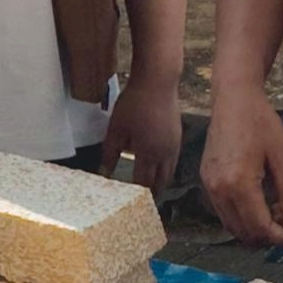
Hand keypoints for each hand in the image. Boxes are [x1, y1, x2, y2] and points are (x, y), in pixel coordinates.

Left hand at [103, 75, 183, 194]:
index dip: (136, 195)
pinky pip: (173, 160)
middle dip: (151, 193)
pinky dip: (166, 168)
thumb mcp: (116, 128)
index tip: (127, 202)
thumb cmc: (134, 102)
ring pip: (169, 172)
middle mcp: (165, 153)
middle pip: (160, 182)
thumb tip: (104, 173)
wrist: (158, 80)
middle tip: (140, 201)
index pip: (143, 183)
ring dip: (160, 181)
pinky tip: (157, 164)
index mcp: (149, 153)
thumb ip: (109, 153)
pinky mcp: (178, 135)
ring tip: (149, 187)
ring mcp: (175, 144)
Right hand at [200, 87, 282, 248]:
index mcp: (238, 184)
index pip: (261, 227)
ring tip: (280, 220)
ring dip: (256, 231)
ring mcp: (209, 186)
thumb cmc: (261, 122)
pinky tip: (263, 207)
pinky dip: (244, 219)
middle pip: (244, 233)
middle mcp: (218, 190)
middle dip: (270, 239)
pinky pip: (225, 212)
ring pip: (232, 226)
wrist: (234, 98)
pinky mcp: (206, 181)